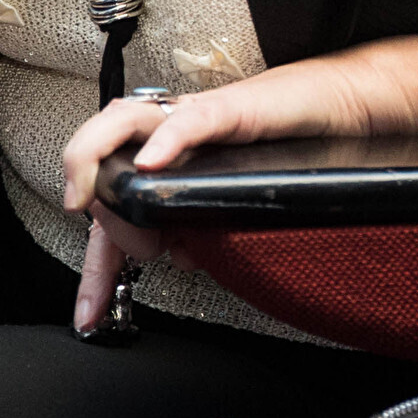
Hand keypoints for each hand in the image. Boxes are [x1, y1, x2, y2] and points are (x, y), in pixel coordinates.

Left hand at [56, 59, 398, 328]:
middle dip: (109, 226)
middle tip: (139, 251)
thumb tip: (178, 255)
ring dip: (90, 157)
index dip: (95, 267)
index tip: (89, 313)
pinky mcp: (229, 108)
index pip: (110, 211)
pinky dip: (165, 140)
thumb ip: (200, 227)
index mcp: (164, 161)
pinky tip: (151, 161)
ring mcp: (193, 118)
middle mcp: (168, 135)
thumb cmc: (284, 145)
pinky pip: (189, 120)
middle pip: (102, 168)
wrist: (332, 105)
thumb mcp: (230, 200)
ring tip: (86, 191)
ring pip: (120, 123)